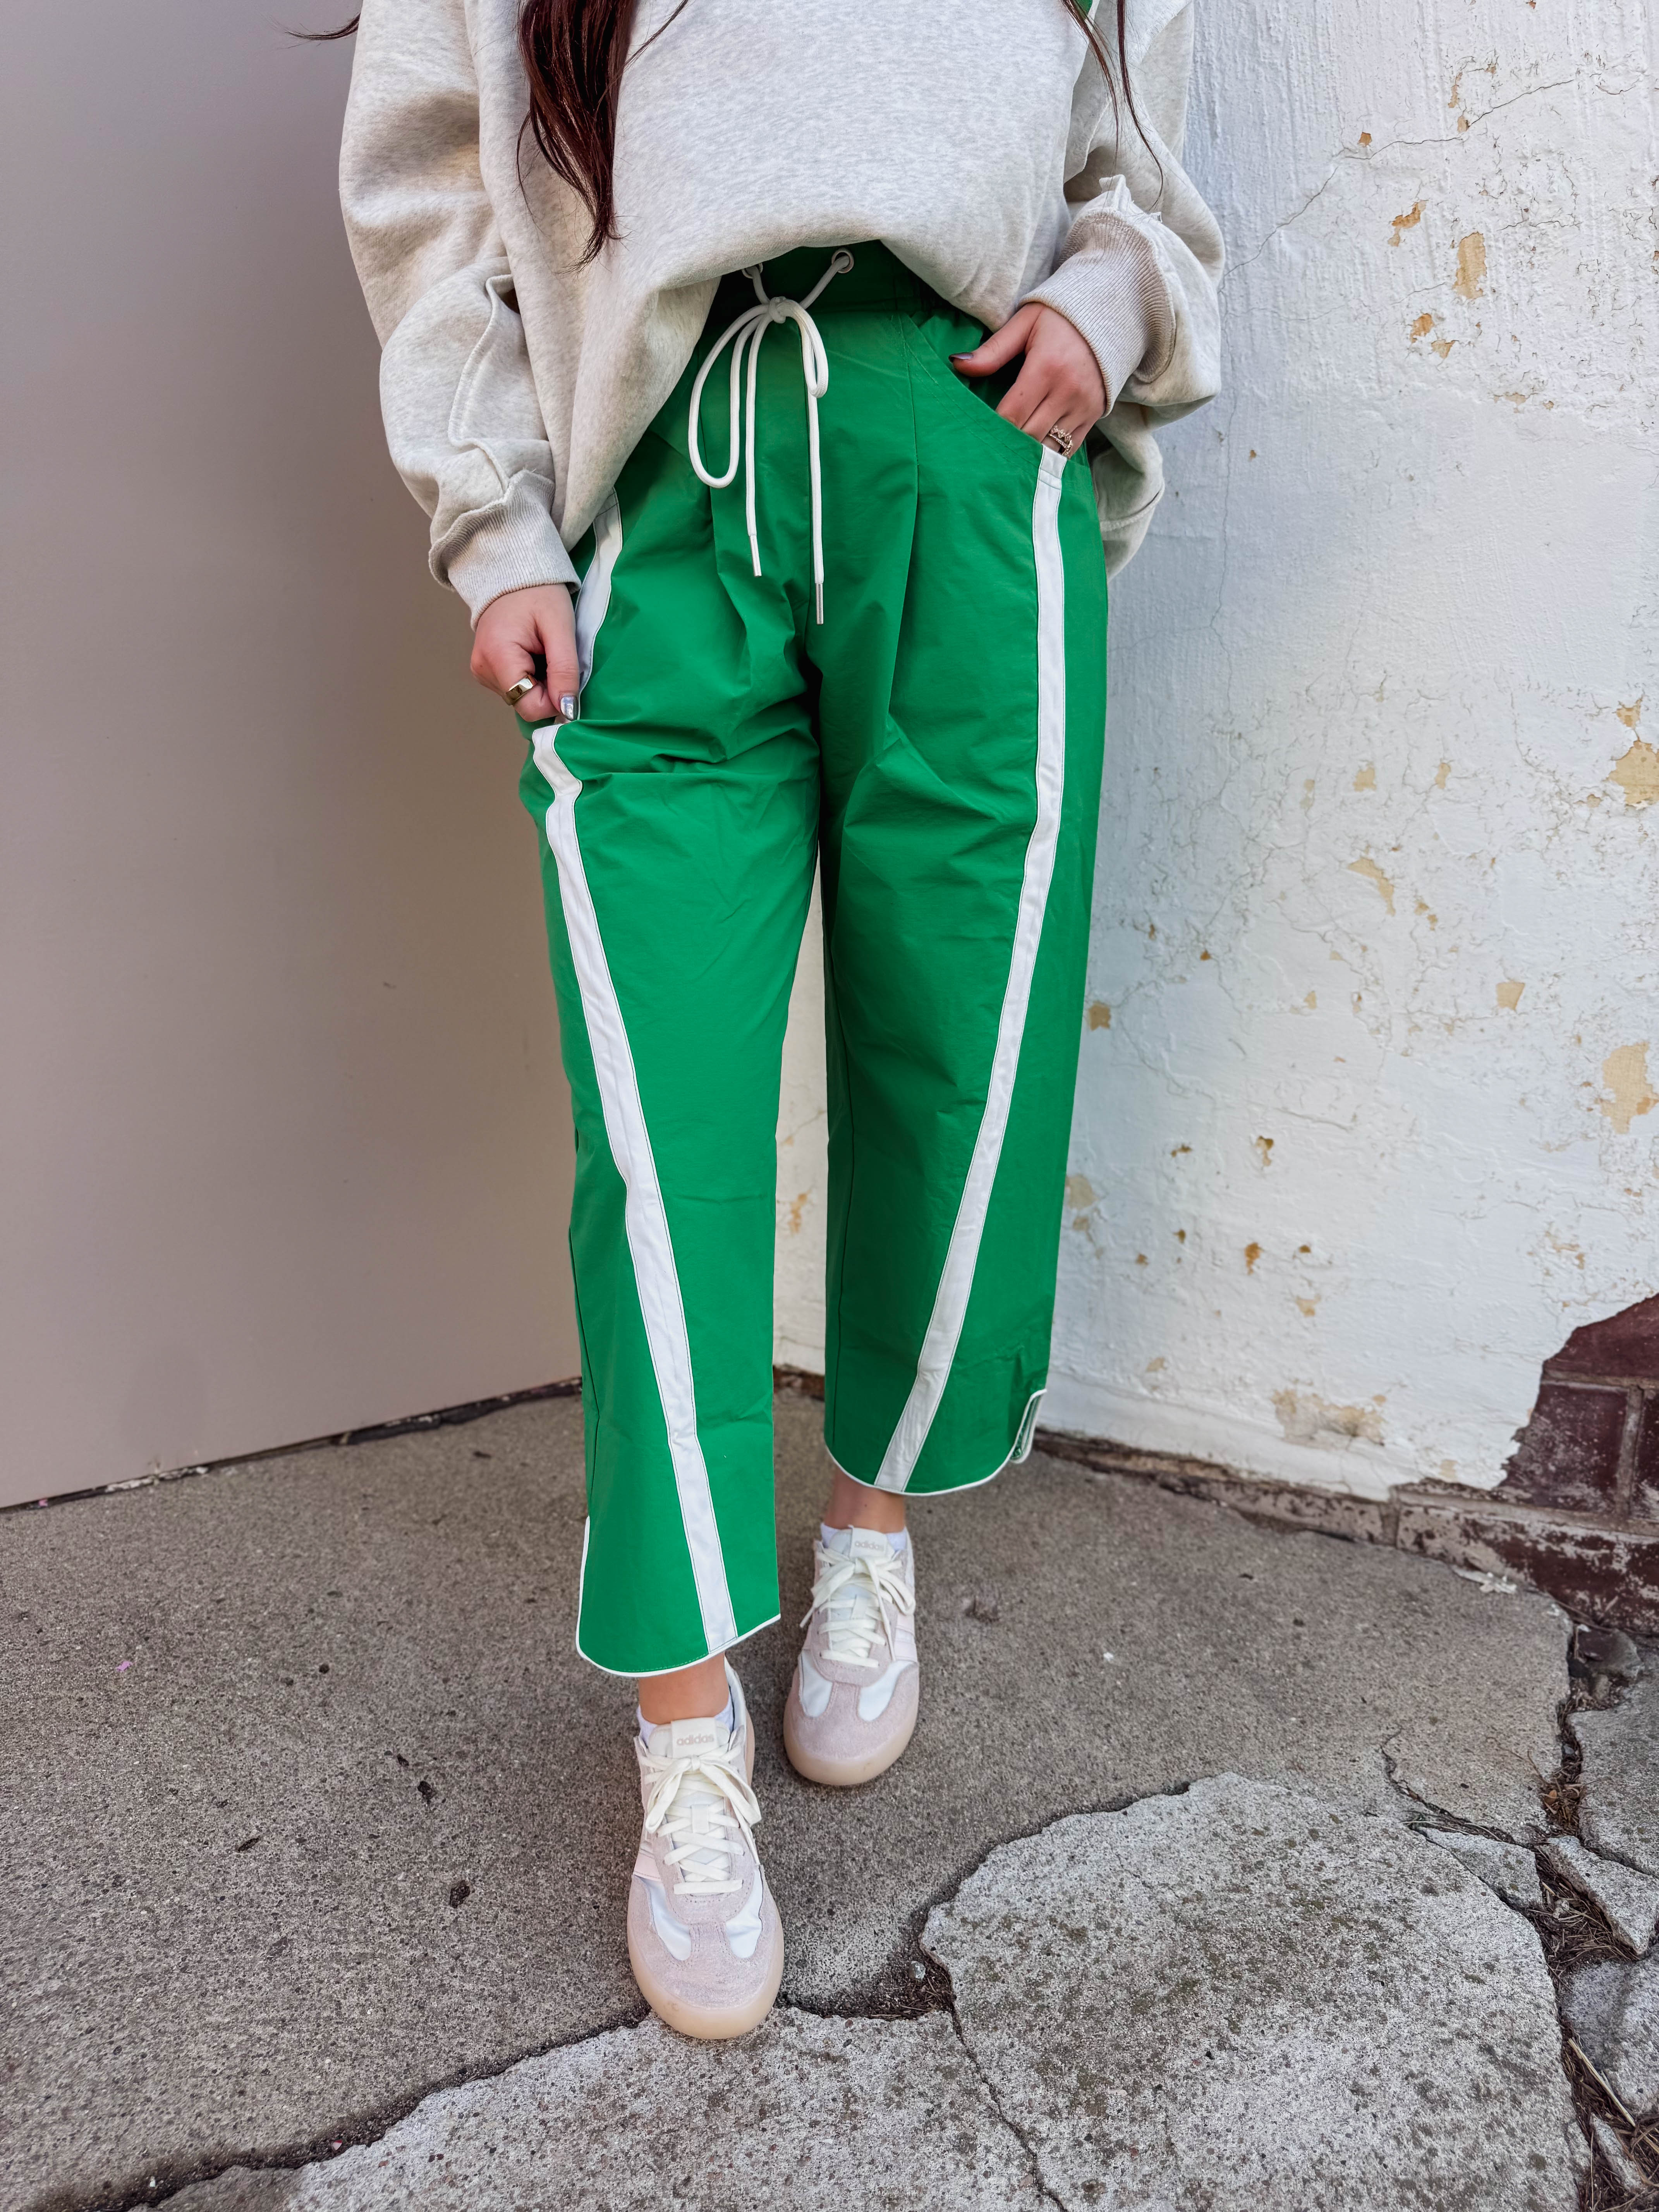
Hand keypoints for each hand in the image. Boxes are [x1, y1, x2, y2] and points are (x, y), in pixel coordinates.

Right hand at [471, 583, 578, 721]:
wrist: (514, 573)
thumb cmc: (538, 594)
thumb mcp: (560, 628)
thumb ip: (564, 670)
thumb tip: (568, 709)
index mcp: (497, 656)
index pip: (529, 706)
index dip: (554, 699)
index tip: (563, 672)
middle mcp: (482, 669)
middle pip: (525, 703)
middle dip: (547, 687)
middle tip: (551, 654)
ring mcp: (481, 671)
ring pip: (521, 698)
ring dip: (539, 681)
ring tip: (540, 650)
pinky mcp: (485, 671)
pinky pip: (515, 688)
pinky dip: (530, 676)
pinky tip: (531, 653)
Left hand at [951, 304, 1105, 451]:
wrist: (1109, 315)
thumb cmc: (1060, 319)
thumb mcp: (1024, 324)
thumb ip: (993, 350)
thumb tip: (957, 365)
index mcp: (1047, 367)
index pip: (1012, 414)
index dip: (992, 429)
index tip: (977, 435)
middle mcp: (1068, 391)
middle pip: (1029, 436)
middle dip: (1007, 445)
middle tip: (987, 452)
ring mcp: (1083, 406)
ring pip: (1049, 448)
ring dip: (1027, 456)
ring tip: (1007, 458)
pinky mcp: (1093, 416)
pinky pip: (1067, 450)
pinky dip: (1048, 455)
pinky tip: (1031, 454)